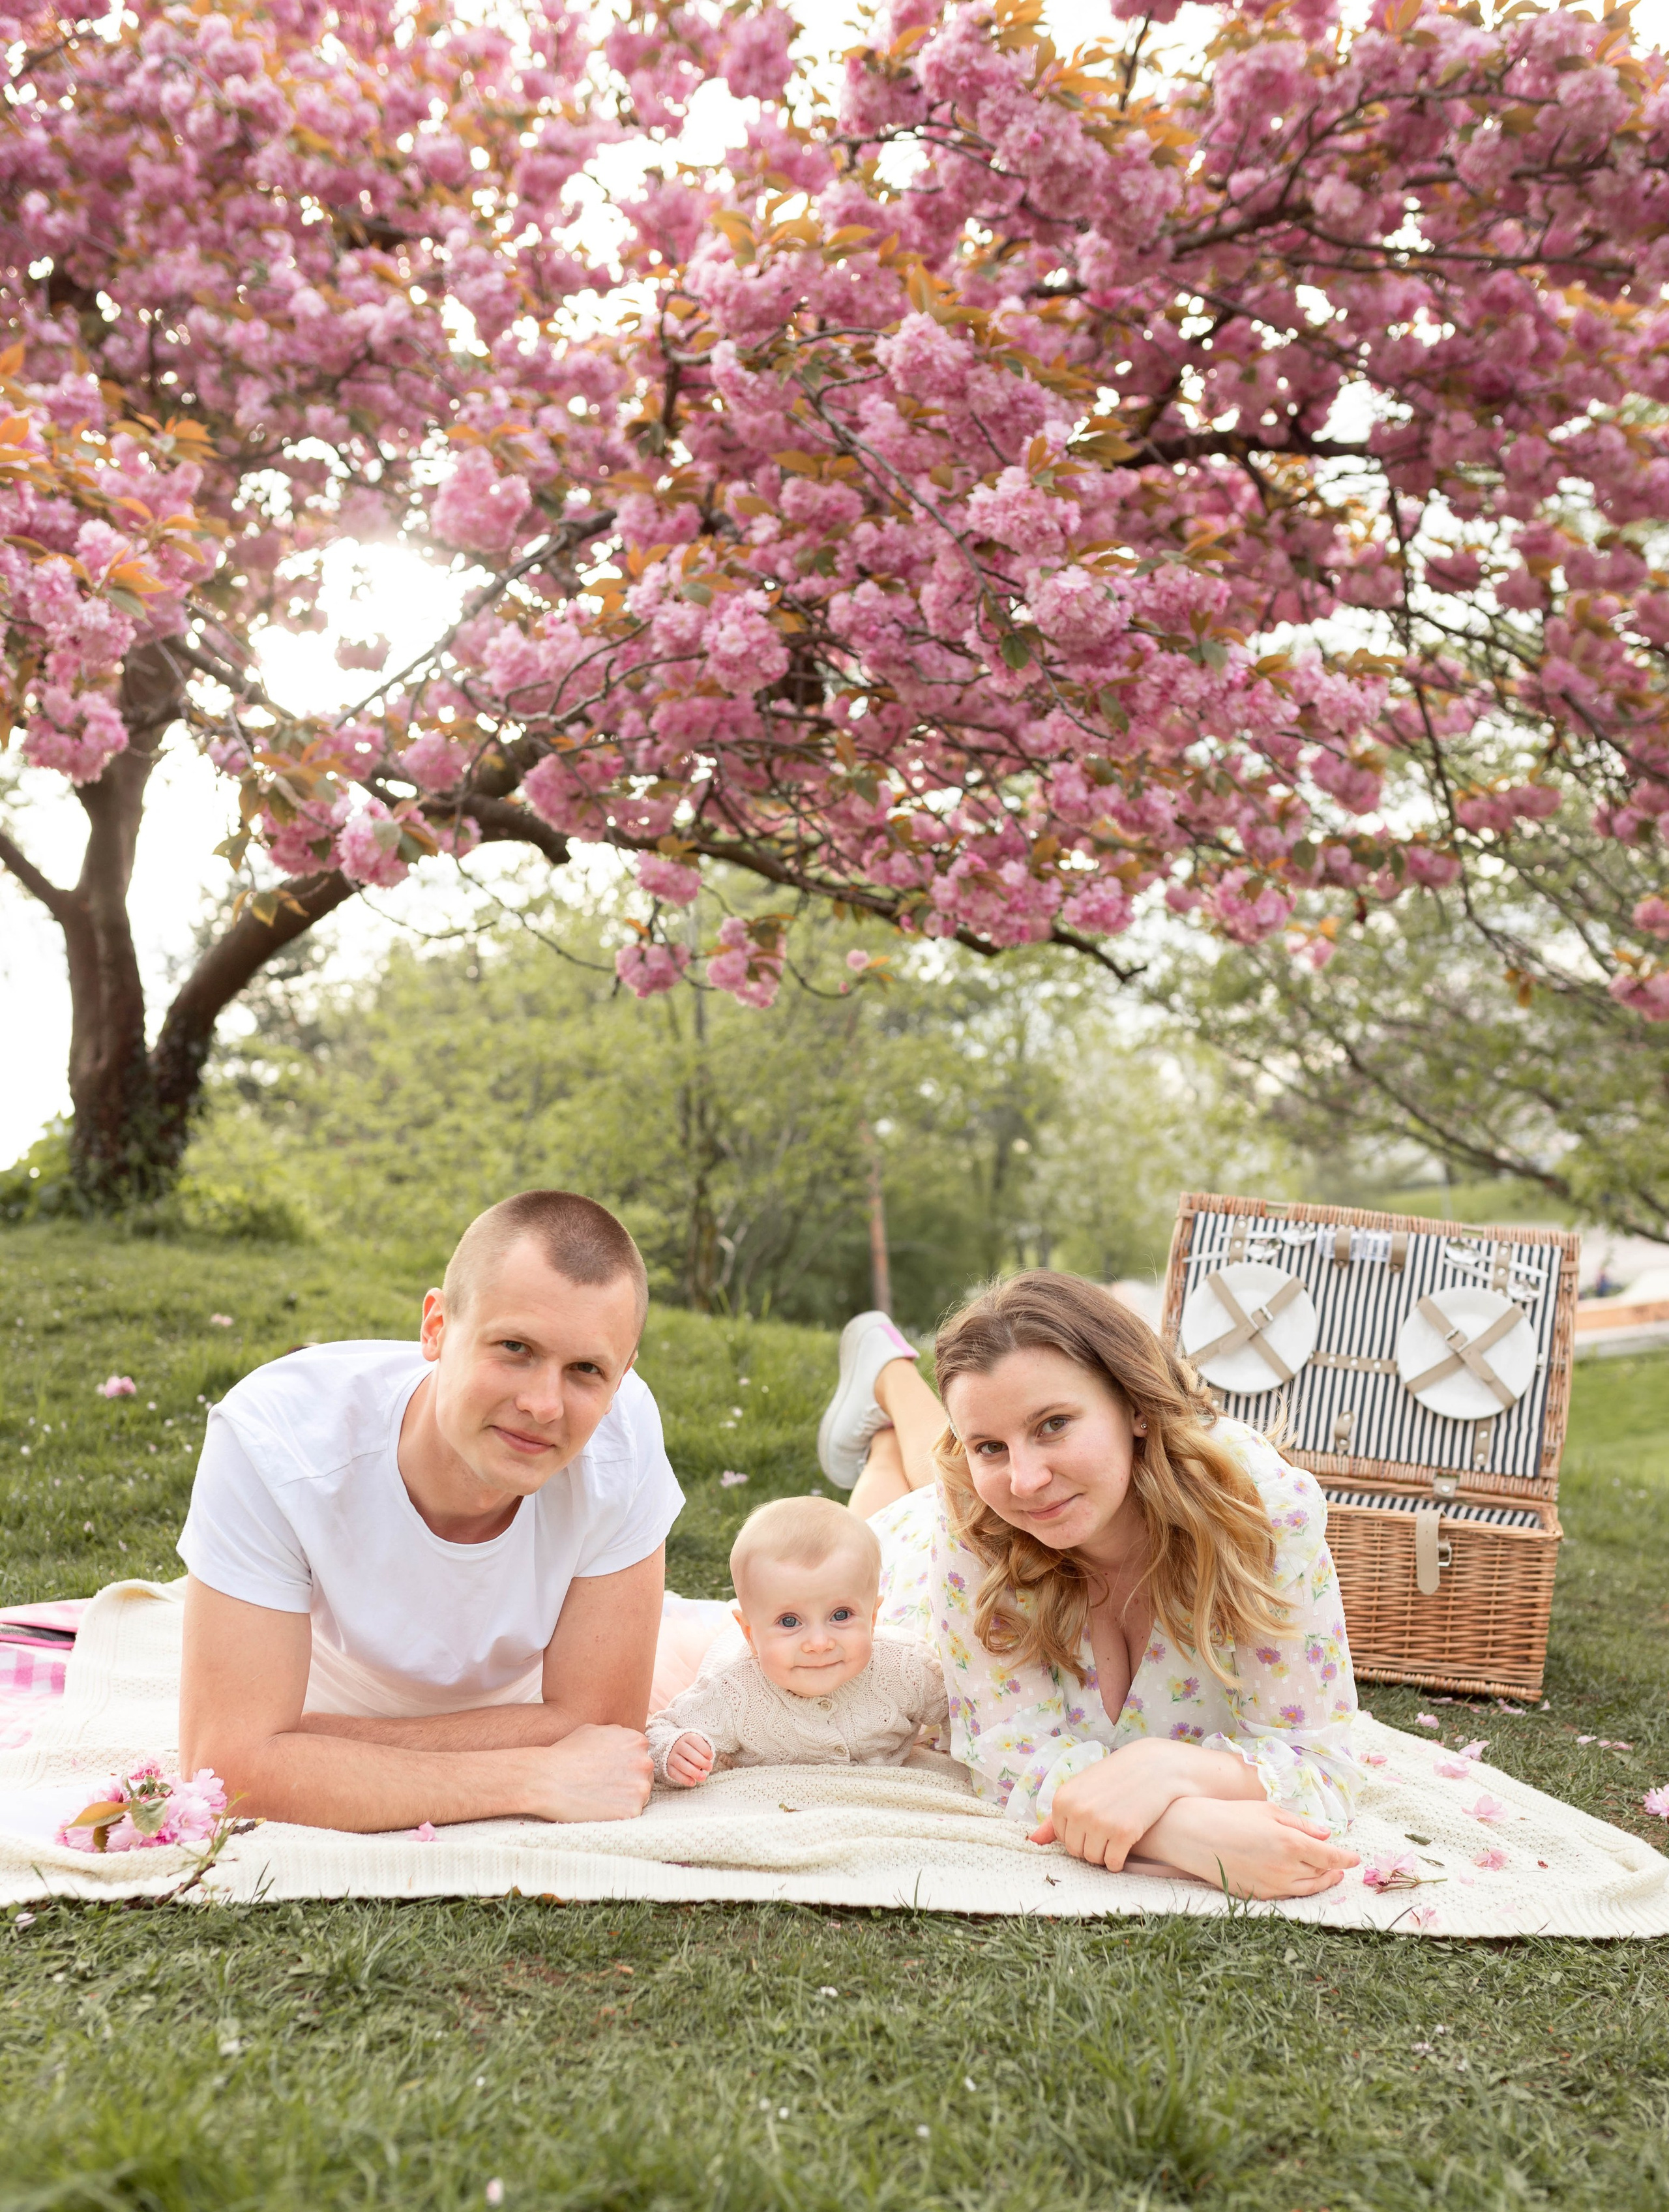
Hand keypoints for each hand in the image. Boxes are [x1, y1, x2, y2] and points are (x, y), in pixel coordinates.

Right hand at [518, 1723, 653, 1823]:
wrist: (547, 1779)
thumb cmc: (566, 1753)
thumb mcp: (593, 1731)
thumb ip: (615, 1734)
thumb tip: (623, 1738)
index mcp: (637, 1741)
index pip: (640, 1756)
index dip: (624, 1765)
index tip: (608, 1771)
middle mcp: (644, 1762)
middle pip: (644, 1775)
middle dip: (628, 1781)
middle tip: (603, 1786)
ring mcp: (640, 1787)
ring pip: (639, 1795)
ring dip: (624, 1797)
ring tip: (599, 1797)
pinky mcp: (632, 1811)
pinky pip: (630, 1813)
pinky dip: (617, 1813)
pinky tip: (599, 1808)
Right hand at [664, 1732, 713, 1787]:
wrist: (679, 1751)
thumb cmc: (695, 1749)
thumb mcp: (700, 1746)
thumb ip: (704, 1752)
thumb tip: (706, 1762)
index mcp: (687, 1737)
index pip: (694, 1741)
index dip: (704, 1749)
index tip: (711, 1757)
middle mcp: (678, 1745)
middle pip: (687, 1751)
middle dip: (700, 1761)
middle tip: (710, 1768)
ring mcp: (672, 1756)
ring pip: (680, 1763)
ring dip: (692, 1771)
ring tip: (703, 1778)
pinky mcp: (669, 1767)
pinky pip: (674, 1773)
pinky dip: (684, 1779)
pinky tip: (693, 1782)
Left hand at [1028, 1739, 1215, 1869]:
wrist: (1153, 1766)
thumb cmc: (1115, 1778)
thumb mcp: (1083, 1789)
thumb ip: (1060, 1814)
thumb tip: (1033, 1841)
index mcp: (1062, 1799)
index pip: (1062, 1837)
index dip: (1080, 1834)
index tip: (1094, 1824)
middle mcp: (1077, 1812)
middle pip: (1076, 1851)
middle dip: (1091, 1847)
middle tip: (1107, 1834)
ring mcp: (1100, 1823)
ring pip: (1093, 1859)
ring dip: (1104, 1855)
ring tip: (1116, 1839)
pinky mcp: (1123, 1833)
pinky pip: (1112, 1863)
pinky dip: (1117, 1862)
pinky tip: (1125, 1849)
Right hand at [1145, 1796, 1360, 1899]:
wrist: (1193, 1836)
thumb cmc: (1230, 1816)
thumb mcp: (1268, 1811)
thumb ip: (1301, 1825)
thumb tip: (1326, 1835)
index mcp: (1291, 1844)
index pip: (1330, 1857)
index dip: (1346, 1858)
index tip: (1356, 1858)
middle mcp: (1286, 1869)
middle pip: (1321, 1874)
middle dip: (1333, 1868)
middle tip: (1341, 1864)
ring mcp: (1272, 1887)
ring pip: (1308, 1889)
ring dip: (1321, 1882)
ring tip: (1329, 1875)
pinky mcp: (1258, 1896)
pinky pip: (1287, 1896)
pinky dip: (1299, 1889)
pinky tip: (1300, 1880)